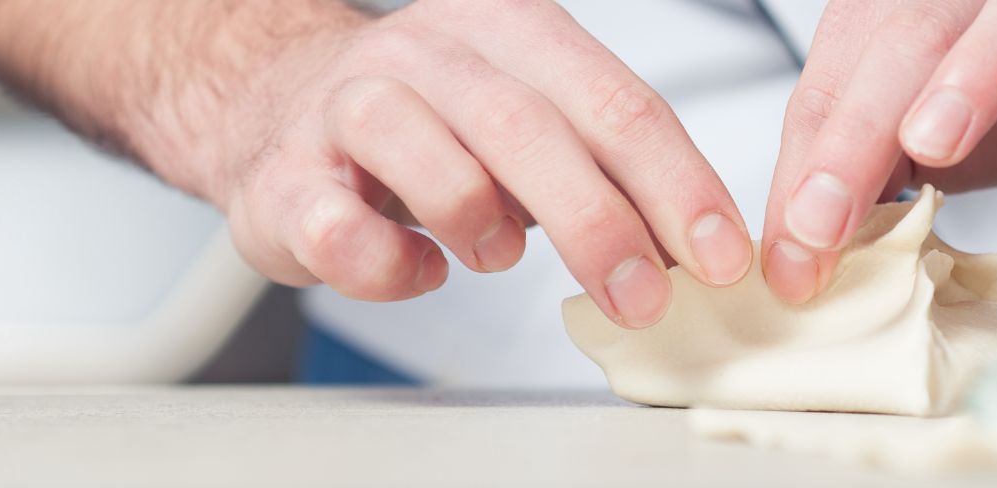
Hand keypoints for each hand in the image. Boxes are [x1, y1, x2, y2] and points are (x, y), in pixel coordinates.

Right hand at [206, 0, 750, 327]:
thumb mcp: (530, 122)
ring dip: (478, 219)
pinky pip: (338, 226)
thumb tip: (697, 249)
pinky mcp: (284, 179)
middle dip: (600, 224)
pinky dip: (387, 265)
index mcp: (507, 25)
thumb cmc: (427, 126)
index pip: (613, 101)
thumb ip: (606, 169)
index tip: (720, 256)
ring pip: (422, 150)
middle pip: (528, 127)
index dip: (676, 184)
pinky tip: (416, 271)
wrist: (276, 109)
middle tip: (643, 298)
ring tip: (500, 260)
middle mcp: (424, 52)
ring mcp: (344, 107)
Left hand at [762, 0, 996, 301]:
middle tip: (822, 223)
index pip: (833, 85)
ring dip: (970, 75)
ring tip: (930, 142)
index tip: (789, 256)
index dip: (805, 170)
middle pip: (902, 48)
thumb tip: (795, 253)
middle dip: (855, 138)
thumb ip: (864, 179)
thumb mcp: (927, 143)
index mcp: (898, 17)